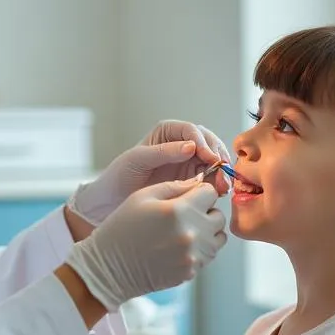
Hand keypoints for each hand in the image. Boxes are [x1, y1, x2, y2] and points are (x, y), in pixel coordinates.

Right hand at [65, 178, 225, 310]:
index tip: (187, 197)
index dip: (199, 191)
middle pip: (218, 215)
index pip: (210, 192)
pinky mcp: (192, 271)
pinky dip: (198, 248)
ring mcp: (193, 255)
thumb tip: (197, 183)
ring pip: (218, 237)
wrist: (109, 267)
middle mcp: (191, 233)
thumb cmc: (122, 227)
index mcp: (178, 210)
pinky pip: (208, 255)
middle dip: (205, 211)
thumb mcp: (141, 197)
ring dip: (206, 231)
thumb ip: (174, 186)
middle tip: (185, 214)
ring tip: (184, 230)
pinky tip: (177, 246)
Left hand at [69, 120, 231, 226]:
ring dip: (221, 171)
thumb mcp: (137, 160)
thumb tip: (191, 146)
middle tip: (221, 173)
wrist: (111, 203)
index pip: (191, 130)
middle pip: (208, 143)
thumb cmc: (119, 176)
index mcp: (167, 132)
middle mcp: (181, 144)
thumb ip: (163, 152)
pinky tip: (219, 193)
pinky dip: (217, 184)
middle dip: (217, 156)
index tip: (208, 157)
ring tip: (222, 186)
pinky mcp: (191, 181)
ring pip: (213, 161)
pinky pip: (210, 178)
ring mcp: (188, 163)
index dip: (203, 142)